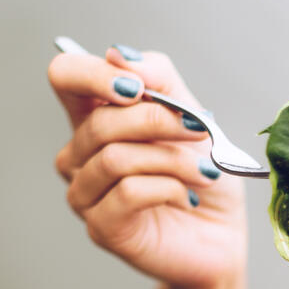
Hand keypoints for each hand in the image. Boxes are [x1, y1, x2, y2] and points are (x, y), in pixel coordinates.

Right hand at [49, 46, 247, 287]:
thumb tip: (119, 55)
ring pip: (116, 158)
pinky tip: (187, 196)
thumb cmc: (204, 173)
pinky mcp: (101, 228)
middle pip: (99, 122)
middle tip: (201, 130)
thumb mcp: (193, 115)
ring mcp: (85, 194)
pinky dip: (168, 188)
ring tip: (205, 171)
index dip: (95, 74)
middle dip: (158, 121)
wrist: (223, 233)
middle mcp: (79, 155)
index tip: (138, 88)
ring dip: (172, 159)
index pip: (66, 76)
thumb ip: (160, 80)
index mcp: (94, 117)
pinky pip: (128, 193)